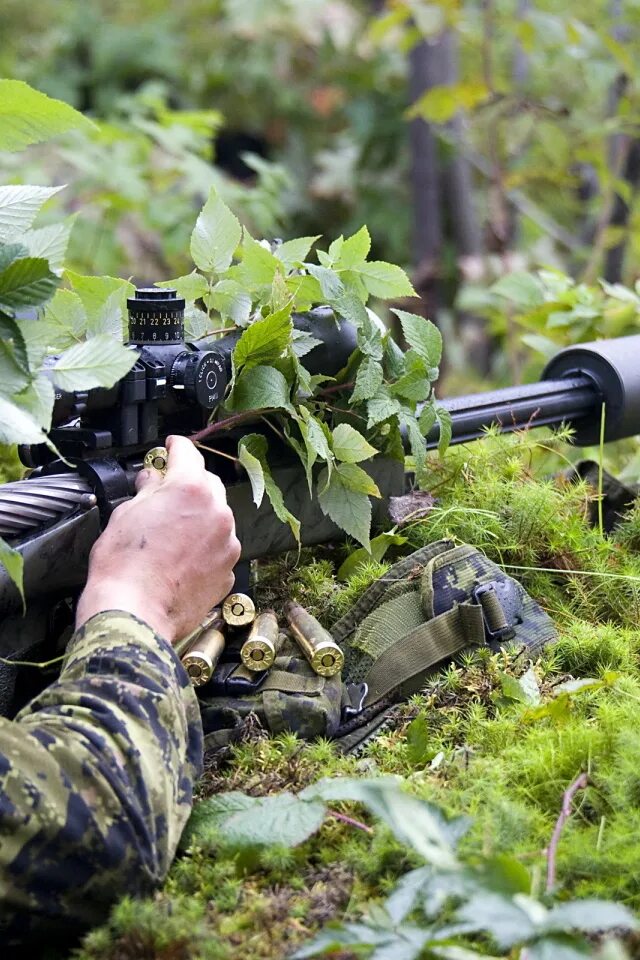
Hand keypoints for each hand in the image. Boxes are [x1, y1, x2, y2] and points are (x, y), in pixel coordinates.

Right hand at [75, 435, 240, 642]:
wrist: (135, 612)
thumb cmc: (124, 565)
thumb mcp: (126, 514)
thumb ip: (148, 490)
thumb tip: (154, 480)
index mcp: (191, 489)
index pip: (187, 453)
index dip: (175, 447)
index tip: (171, 447)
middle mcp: (217, 512)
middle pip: (207, 484)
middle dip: (188, 485)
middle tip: (165, 494)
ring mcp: (227, 543)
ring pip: (216, 518)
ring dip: (198, 519)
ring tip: (171, 536)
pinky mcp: (228, 570)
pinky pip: (218, 548)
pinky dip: (204, 548)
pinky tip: (181, 560)